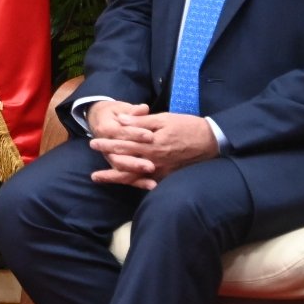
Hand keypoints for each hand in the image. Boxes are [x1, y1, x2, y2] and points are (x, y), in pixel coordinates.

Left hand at [89, 111, 217, 188]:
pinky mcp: (167, 176)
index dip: (108, 143)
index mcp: (151, 142)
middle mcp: (154, 159)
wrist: (211, 141)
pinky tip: (125, 185)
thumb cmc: (187, 126)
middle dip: (107, 160)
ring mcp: (161, 170)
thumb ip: (141, 122)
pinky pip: (148, 182)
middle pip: (125, 160)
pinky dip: (135, 184)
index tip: (94, 142)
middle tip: (92, 162)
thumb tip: (120, 120)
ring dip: (115, 177)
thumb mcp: (163, 118)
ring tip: (99, 178)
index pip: (124, 143)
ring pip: (133, 176)